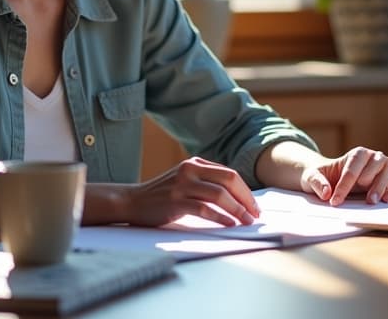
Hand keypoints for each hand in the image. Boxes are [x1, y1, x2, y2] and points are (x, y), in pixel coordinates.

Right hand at [123, 157, 260, 226]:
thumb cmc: (163, 195)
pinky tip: (229, 224)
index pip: (229, 174)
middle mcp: (190, 170)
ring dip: (237, 210)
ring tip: (245, 221)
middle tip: (255, 214)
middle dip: (246, 198)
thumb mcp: (185, 180)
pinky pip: (205, 209)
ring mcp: (182, 185)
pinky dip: (220, 218)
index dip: (245, 191)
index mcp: (195, 163)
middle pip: (229, 180)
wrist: (132, 201)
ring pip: (219, 195)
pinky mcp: (176, 201)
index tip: (254, 206)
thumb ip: (206, 182)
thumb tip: (238, 199)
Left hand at [301, 147, 387, 205]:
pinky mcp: (387, 181)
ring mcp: (382, 169)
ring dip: (383, 187)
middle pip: (376, 165)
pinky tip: (387, 198)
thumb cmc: (323, 177)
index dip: (345, 184)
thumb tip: (326, 193)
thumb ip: (316, 182)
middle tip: (367, 200)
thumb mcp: (312, 177)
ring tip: (375, 201)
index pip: (352, 168)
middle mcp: (372, 158)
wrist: (331, 181)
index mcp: (357, 154)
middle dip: (372, 183)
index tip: (335, 201)